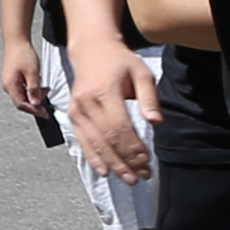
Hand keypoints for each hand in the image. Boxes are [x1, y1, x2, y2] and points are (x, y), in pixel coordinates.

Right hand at [0, 34, 46, 116]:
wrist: (16, 40)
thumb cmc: (23, 53)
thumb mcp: (32, 72)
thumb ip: (34, 89)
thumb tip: (35, 103)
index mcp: (10, 85)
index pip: (21, 104)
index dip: (34, 110)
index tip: (44, 114)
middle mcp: (8, 85)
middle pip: (22, 101)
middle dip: (35, 104)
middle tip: (46, 105)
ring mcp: (10, 82)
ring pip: (23, 95)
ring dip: (35, 96)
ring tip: (46, 91)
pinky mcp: (13, 78)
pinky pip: (23, 89)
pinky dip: (32, 90)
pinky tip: (40, 86)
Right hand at [66, 44, 157, 180]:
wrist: (92, 51)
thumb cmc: (121, 62)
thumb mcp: (141, 73)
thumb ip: (149, 98)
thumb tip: (157, 122)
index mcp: (104, 92)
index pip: (119, 127)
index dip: (132, 147)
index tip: (146, 160)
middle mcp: (86, 103)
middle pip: (106, 139)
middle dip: (125, 161)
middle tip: (141, 177)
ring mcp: (76, 110)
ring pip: (94, 144)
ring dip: (112, 164)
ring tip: (129, 179)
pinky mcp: (72, 116)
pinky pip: (82, 141)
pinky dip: (94, 158)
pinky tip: (105, 171)